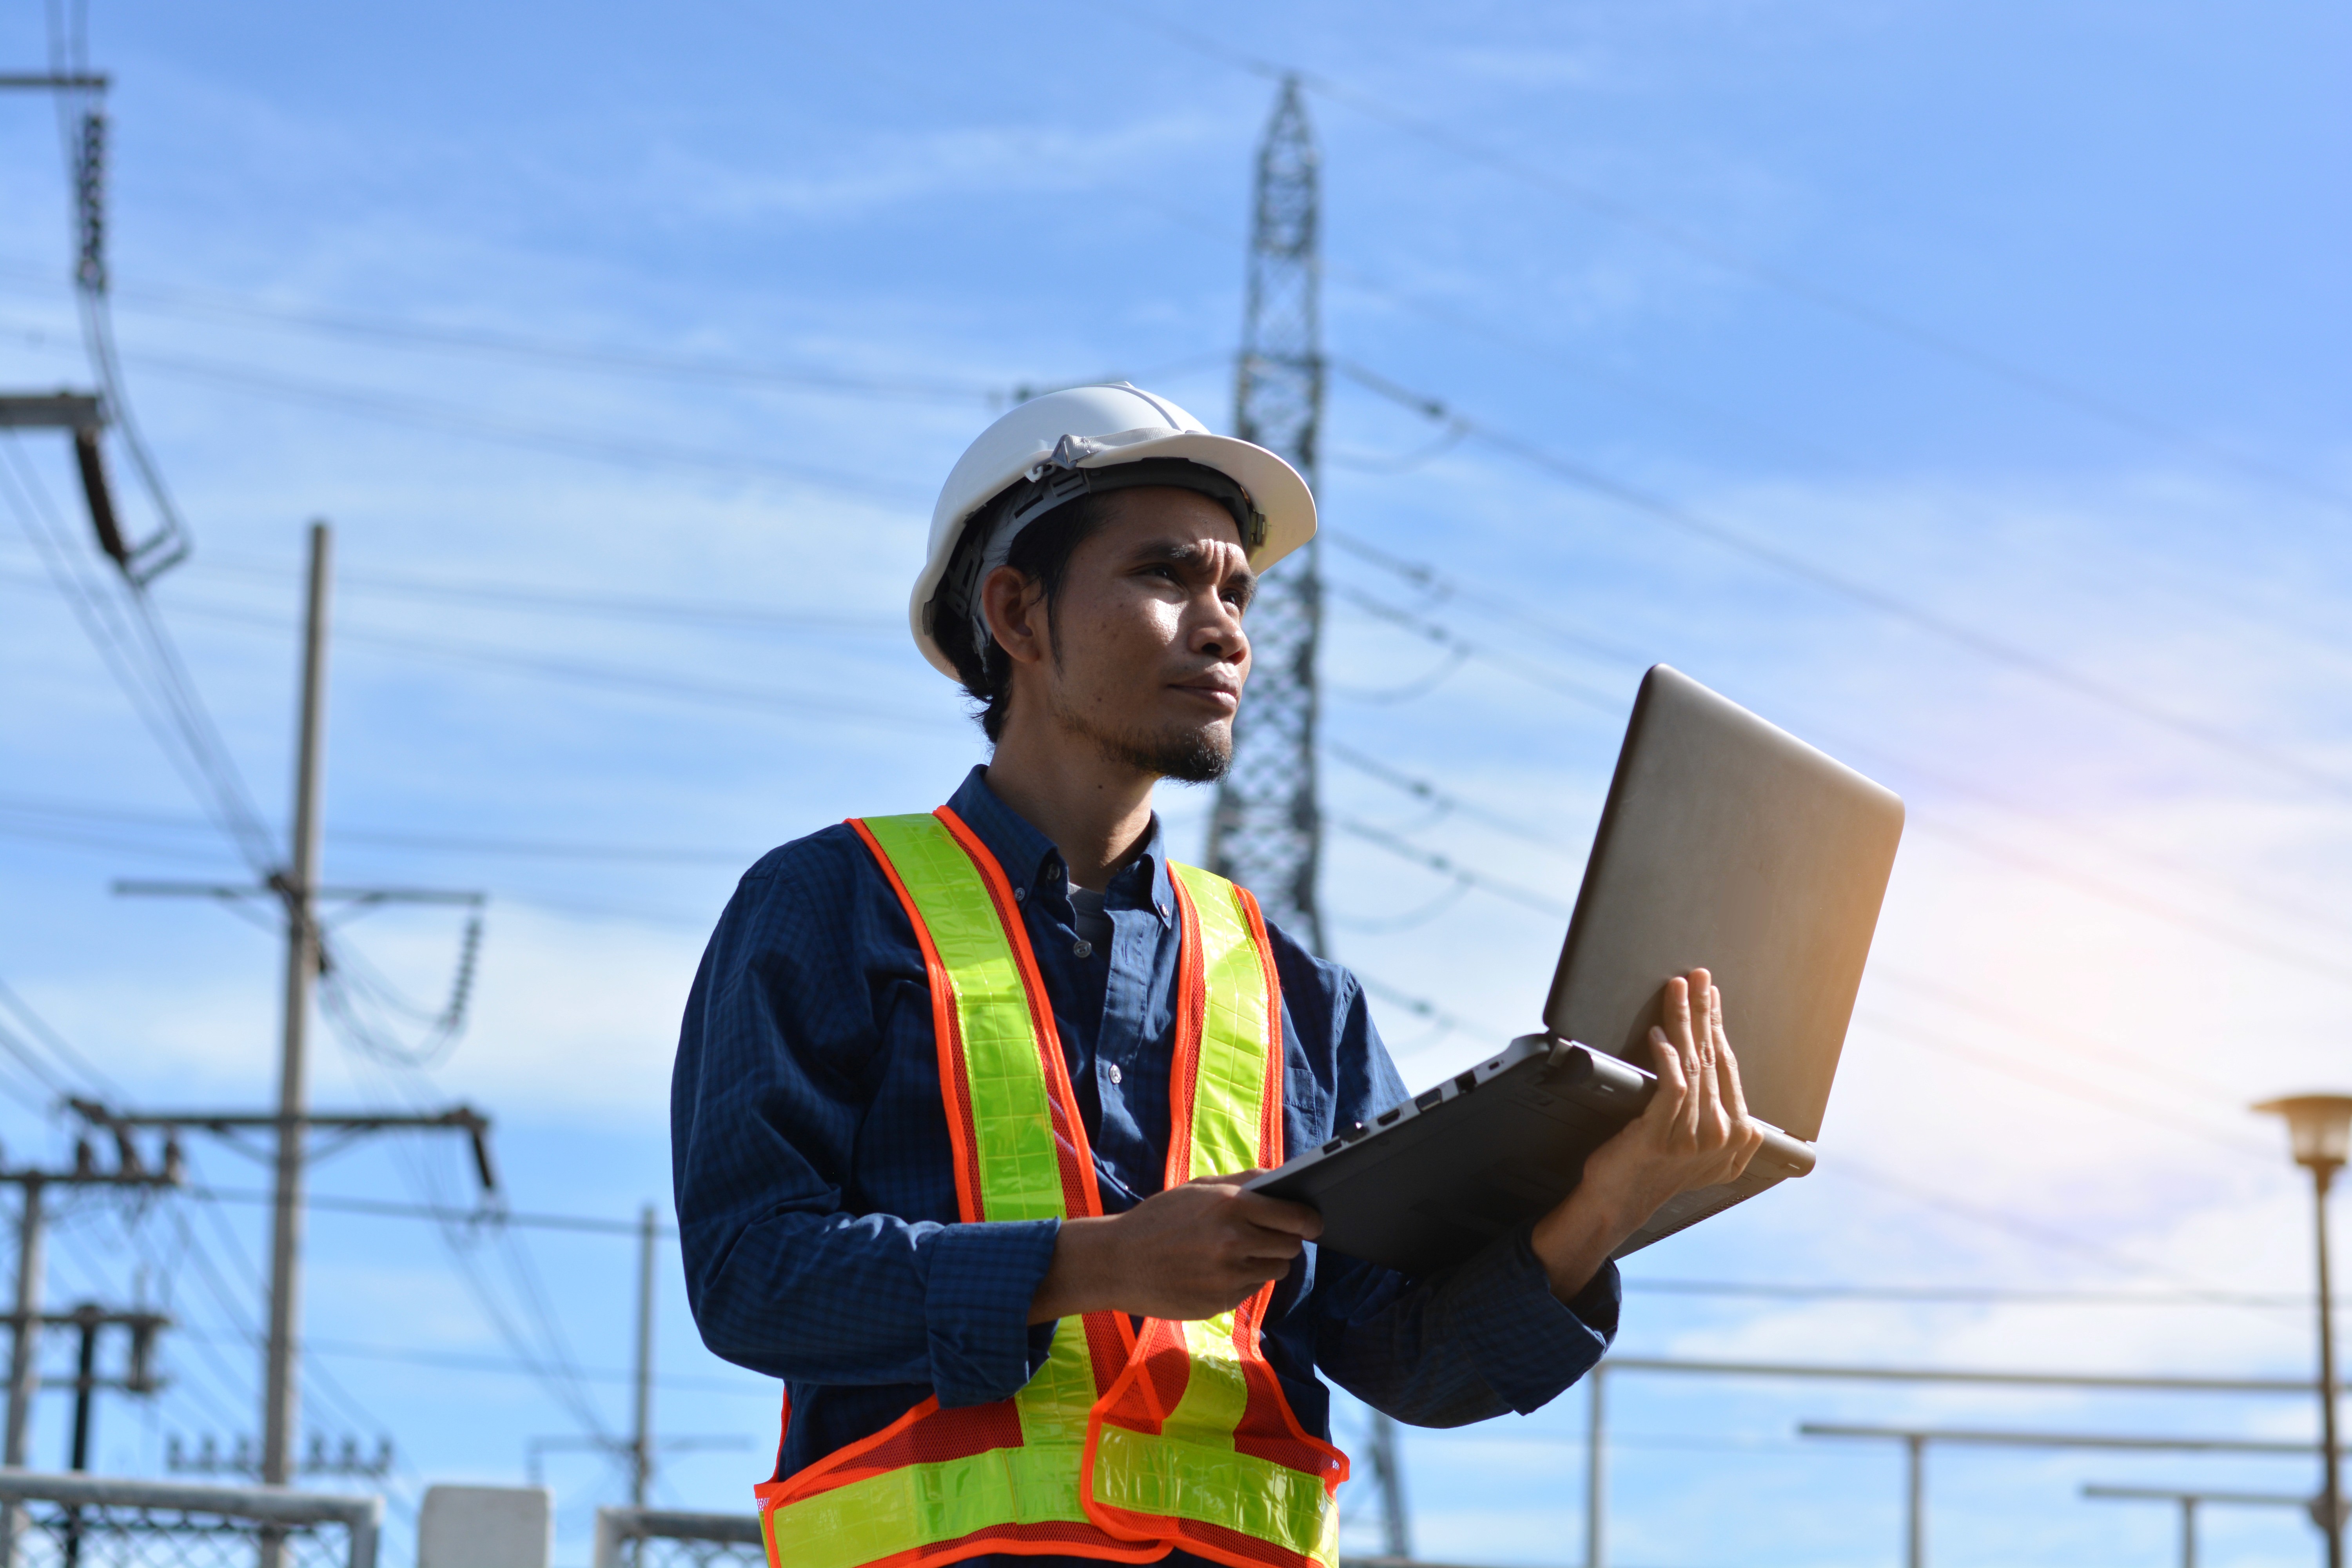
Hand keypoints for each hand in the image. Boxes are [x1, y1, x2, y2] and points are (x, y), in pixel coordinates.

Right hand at [1028, 1173, 1320, 1322]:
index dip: (1309, 1220)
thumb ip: (1244, 1183)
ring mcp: (1228, 1276)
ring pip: (1275, 1270)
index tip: (1313, 1222)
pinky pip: (1252, 1289)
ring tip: (1239, 1252)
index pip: (1296, 1217)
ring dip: (1266, 1261)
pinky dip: (1244, 1280)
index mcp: (1231, 1206)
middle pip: (1291, 1247)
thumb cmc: (1160, 1219)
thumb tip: (1284, 1181)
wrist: (1119, 1261)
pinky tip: (1217, 1271)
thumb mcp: (1199, 1188)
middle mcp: (1234, 1242)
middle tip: (1269, 1235)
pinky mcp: (1222, 1302)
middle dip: (1285, 1240)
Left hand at [1527, 969, 1764, 1299]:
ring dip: (1683, 1022)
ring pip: (1693, 1066)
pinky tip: (1659, 1036)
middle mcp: (1723, 1138)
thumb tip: (1708, 1058)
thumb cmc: (1653, 1166)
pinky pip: (1671, 1088)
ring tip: (1677, 991)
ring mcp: (1695, 1140)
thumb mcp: (1699, 1144)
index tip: (1711, 995)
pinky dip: (1665, 1058)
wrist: (1620, 1201)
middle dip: (1705, 1012)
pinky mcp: (1662, 1137)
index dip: (1719, 1025)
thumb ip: (1714, 1111)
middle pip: (1714, 1059)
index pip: (1730, 1066)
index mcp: (1741, 1138)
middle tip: (1699, 978)